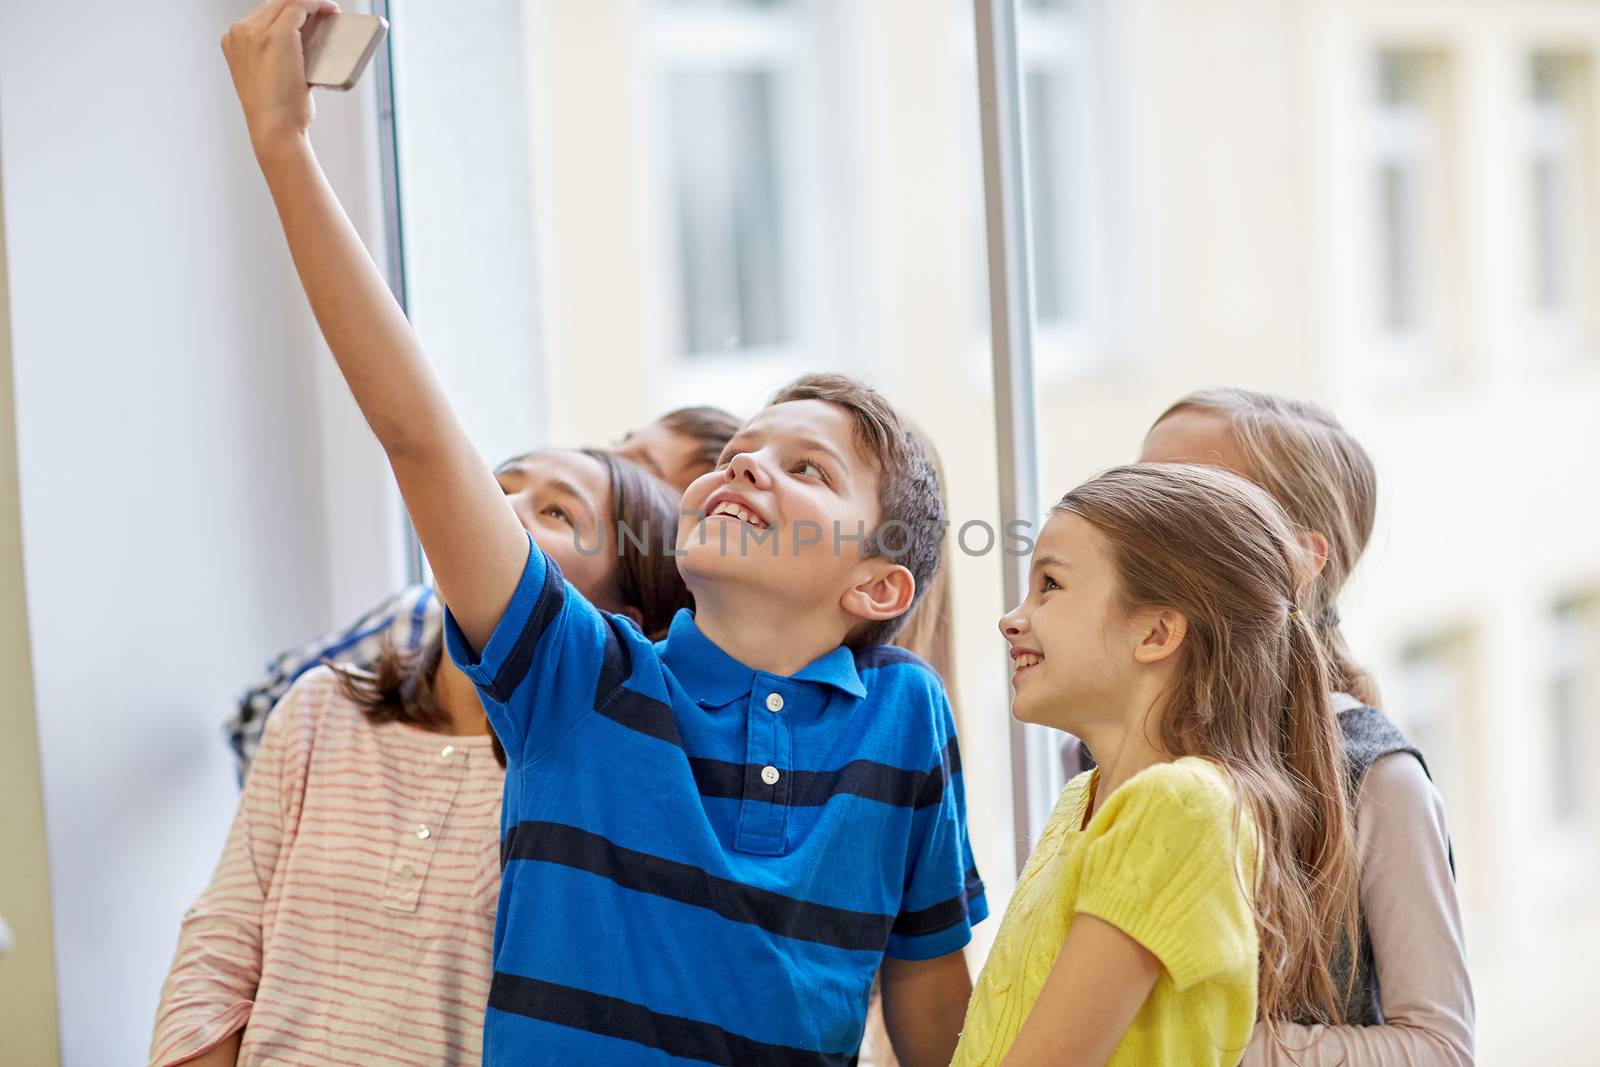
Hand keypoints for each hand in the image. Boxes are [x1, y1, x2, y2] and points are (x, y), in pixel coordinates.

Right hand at [221, 0, 338, 154]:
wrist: (274, 129)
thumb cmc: (278, 111)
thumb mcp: (268, 76)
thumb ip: (276, 53)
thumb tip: (306, 37)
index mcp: (233, 41)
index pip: (262, 14)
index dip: (287, 11)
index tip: (307, 15)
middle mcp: (239, 32)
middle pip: (273, 5)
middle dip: (299, 5)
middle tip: (324, 12)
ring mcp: (255, 32)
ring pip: (286, 3)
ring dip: (309, 3)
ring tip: (329, 11)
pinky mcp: (276, 36)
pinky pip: (299, 6)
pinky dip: (316, 4)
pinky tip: (329, 10)